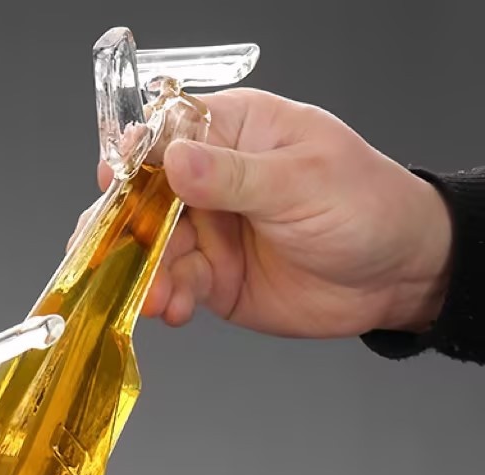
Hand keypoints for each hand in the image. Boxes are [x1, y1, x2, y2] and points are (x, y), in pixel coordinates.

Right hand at [78, 88, 452, 338]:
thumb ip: (234, 176)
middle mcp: (212, 181)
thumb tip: (175, 160)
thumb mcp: (301, 182)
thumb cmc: (366, 206)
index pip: (166, 134)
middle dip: (125, 227)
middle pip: (146, 198)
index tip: (113, 182)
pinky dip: (166, 298)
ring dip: (146, 273)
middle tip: (111, 253)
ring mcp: (210, 231)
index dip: (133, 158)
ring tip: (155, 296)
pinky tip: (174, 309)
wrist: (395, 277)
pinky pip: (174, 285)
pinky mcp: (213, 277)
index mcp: (234, 132)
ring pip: (153, 248)